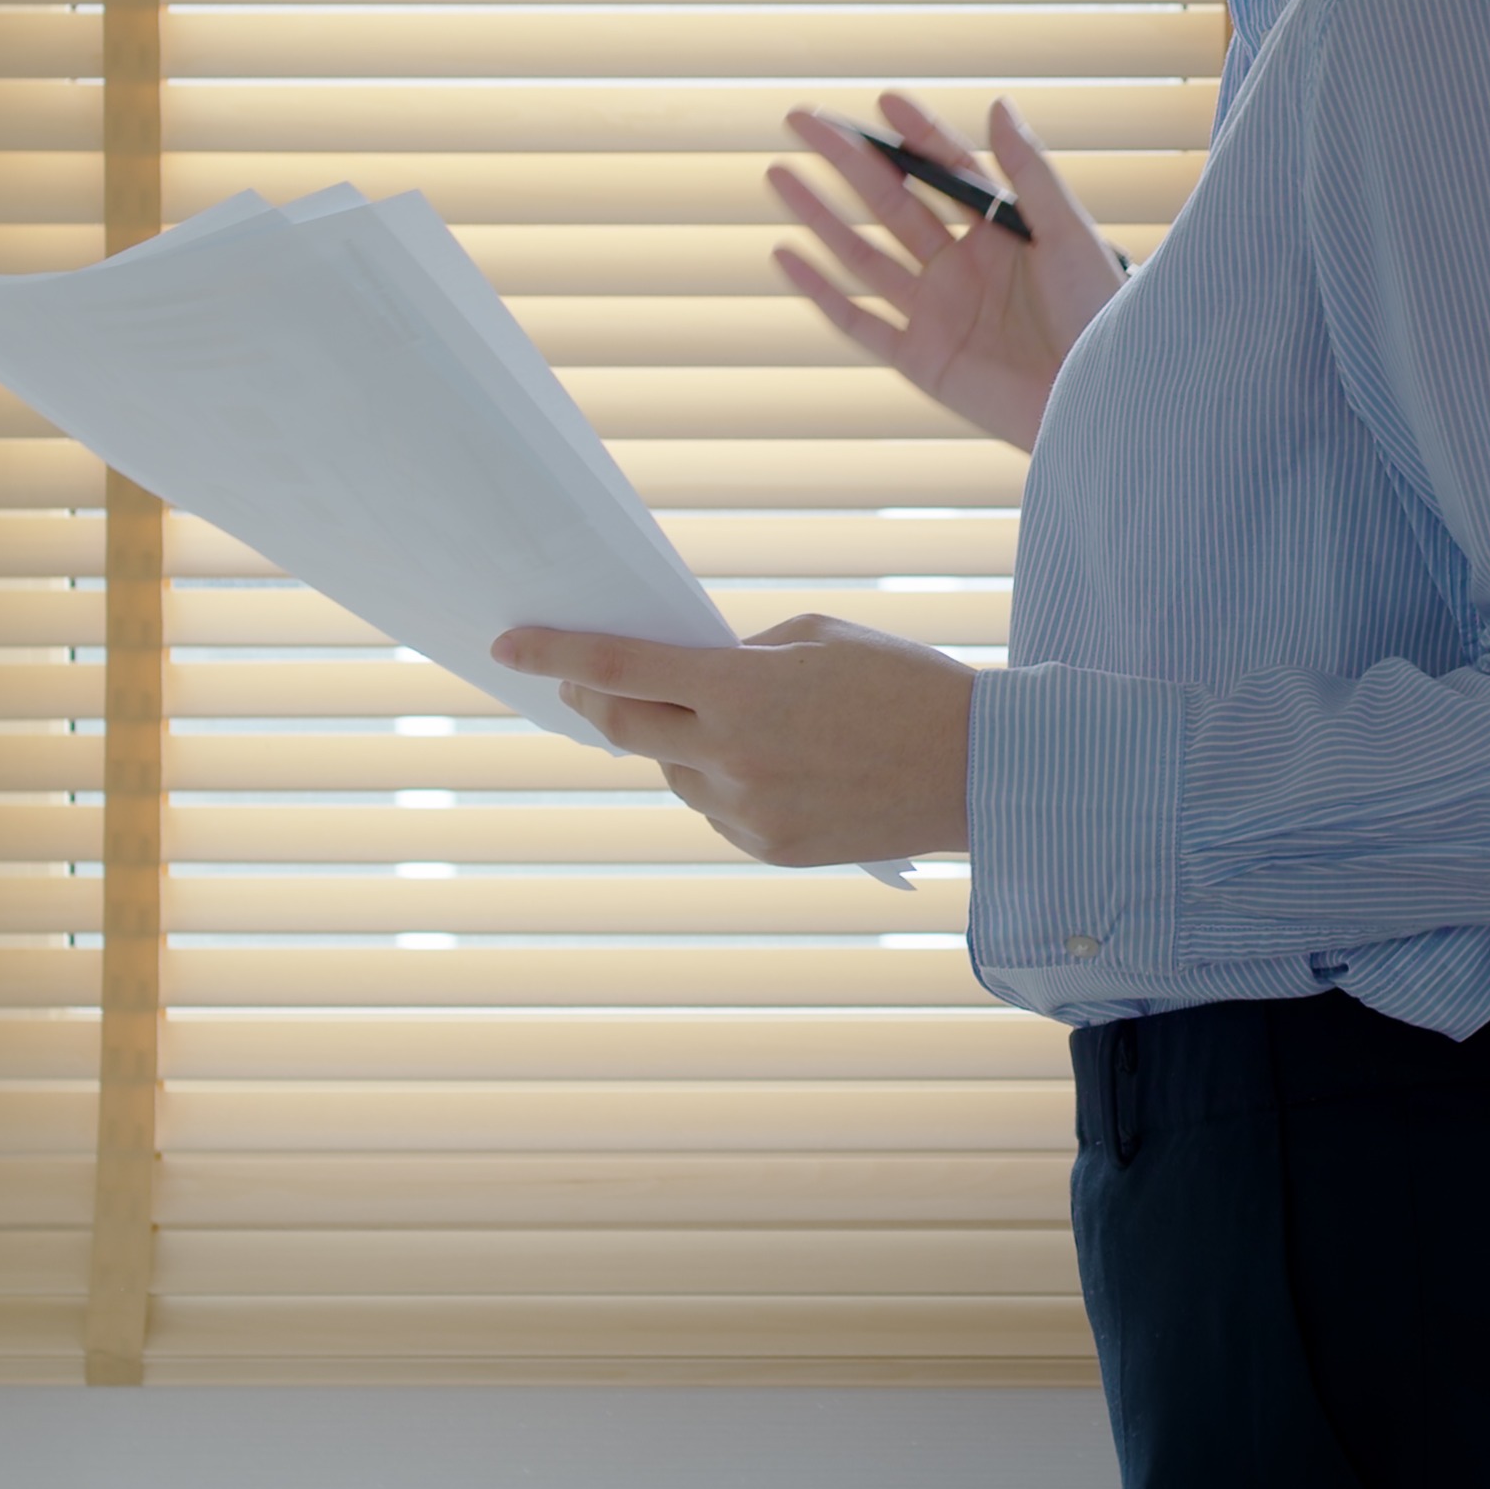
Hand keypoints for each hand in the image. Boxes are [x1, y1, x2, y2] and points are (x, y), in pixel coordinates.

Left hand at [493, 613, 976, 870]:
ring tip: (727, 719)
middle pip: (625, 730)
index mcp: (741, 692)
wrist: (979, 770)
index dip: (556, 654)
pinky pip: (717, 808)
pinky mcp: (770, 849)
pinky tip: (769, 762)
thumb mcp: (815, 638)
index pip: (619, 669)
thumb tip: (686, 675)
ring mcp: (748, 813)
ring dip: (676, 742)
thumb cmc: (903, 684)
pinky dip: (722, 780)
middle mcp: (732, 759)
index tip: (510, 642)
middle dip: (595, 702)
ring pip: (674, 772)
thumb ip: (739, 657)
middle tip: (583, 684)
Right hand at [768, 93, 1118, 450]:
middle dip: (848, 161)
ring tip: (780, 172)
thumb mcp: (1070, 236)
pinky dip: (820, 288)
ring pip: (863, 254)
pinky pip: (858, 321)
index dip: (915, 135)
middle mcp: (961, 267)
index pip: (946, 170)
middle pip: (892, 203)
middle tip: (803, 119)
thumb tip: (999, 105)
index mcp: (1000, 232)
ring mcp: (936, 312)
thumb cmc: (1099, 318)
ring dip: (820, 214)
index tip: (883, 102)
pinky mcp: (919, 360)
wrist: (1099, 403)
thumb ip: (1031, 174)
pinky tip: (786, 252)